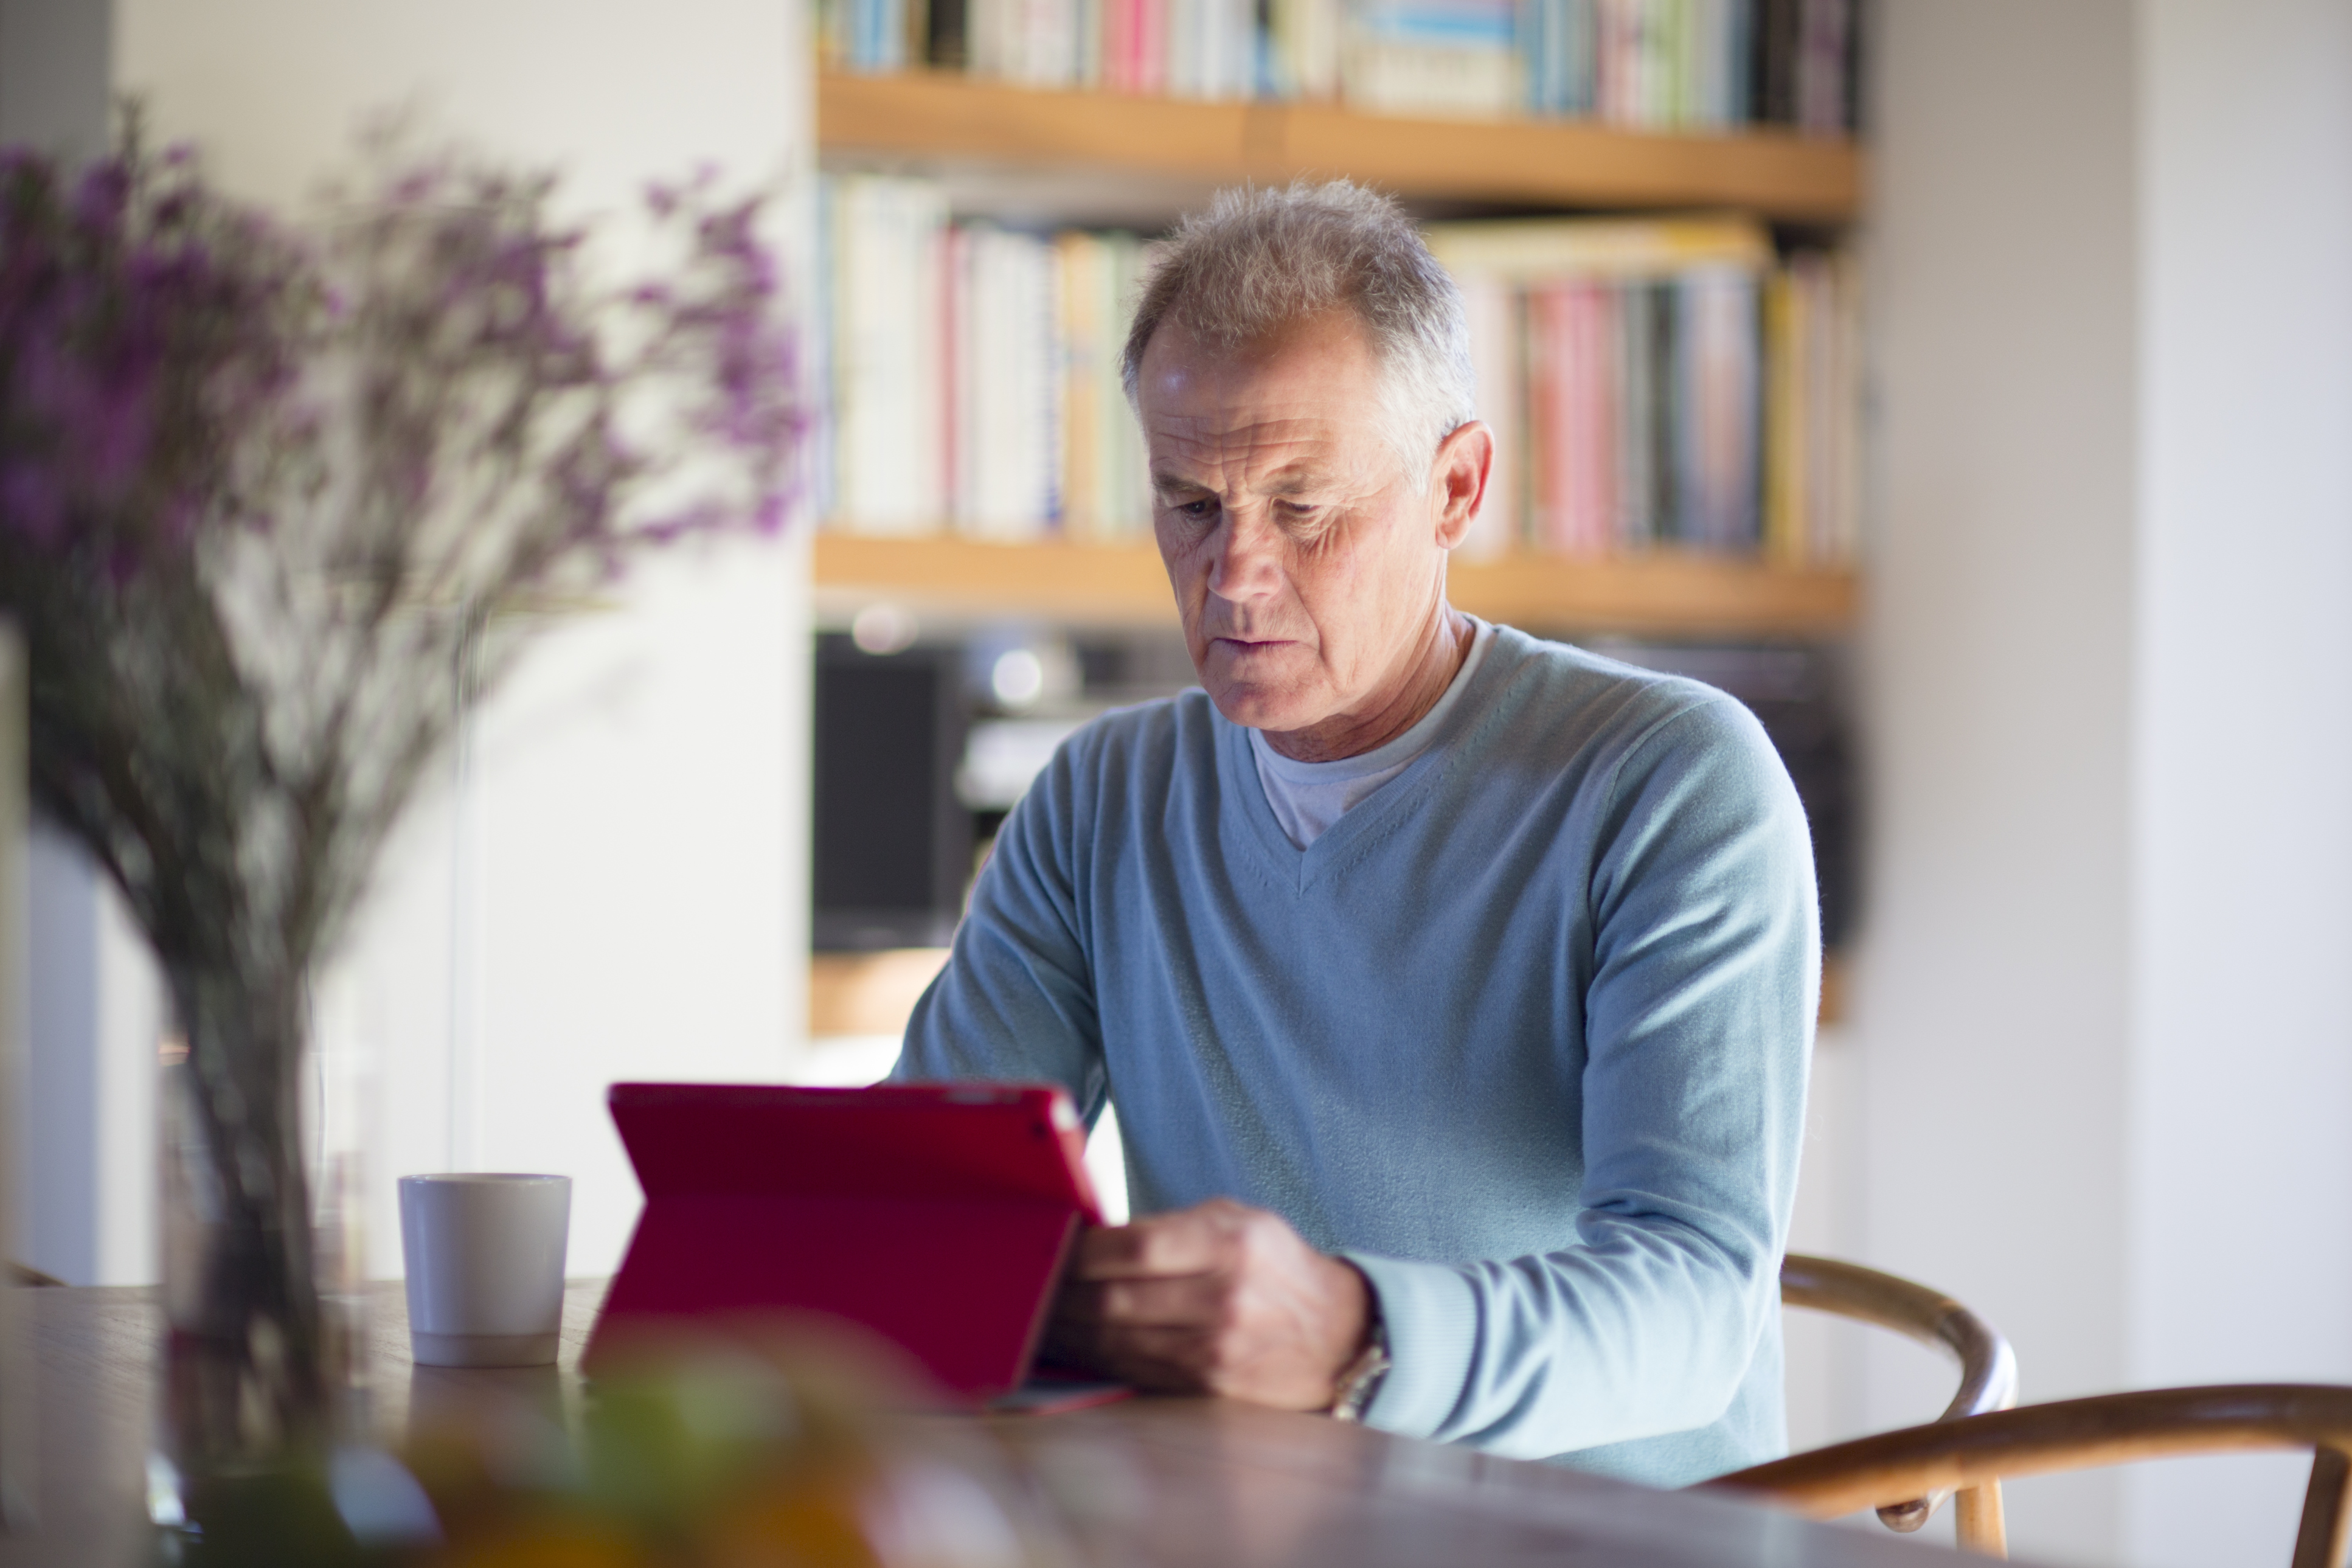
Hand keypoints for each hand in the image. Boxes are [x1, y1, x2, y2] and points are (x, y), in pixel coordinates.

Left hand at [1044, 1197, 1371, 1408]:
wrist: (1338, 1335)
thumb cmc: (1276, 1267)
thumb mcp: (1237, 1222)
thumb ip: (1171, 1226)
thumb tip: (1095, 1235)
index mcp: (1230, 1243)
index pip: (1133, 1248)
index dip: (1080, 1252)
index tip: (1053, 1248)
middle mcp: (1225, 1296)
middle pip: (1114, 1299)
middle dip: (1062, 1295)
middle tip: (1032, 1286)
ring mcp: (1217, 1346)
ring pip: (1115, 1340)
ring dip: (1068, 1330)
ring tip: (1041, 1315)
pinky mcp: (1209, 1383)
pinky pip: (1134, 1369)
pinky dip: (1094, 1357)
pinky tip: (1073, 1343)